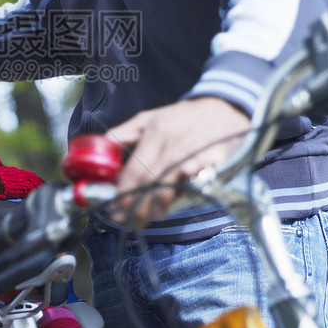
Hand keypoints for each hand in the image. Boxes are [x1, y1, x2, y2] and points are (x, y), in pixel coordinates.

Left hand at [108, 97, 250, 227]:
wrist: (225, 105)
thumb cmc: (184, 116)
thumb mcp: (150, 118)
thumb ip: (124, 133)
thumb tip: (101, 146)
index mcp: (155, 132)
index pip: (134, 169)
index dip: (123, 192)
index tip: (116, 209)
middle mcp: (172, 142)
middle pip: (149, 180)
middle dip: (137, 205)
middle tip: (130, 222)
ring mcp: (194, 150)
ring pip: (171, 182)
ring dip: (159, 204)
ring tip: (152, 217)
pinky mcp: (216, 157)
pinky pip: (200, 178)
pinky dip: (189, 190)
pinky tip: (180, 201)